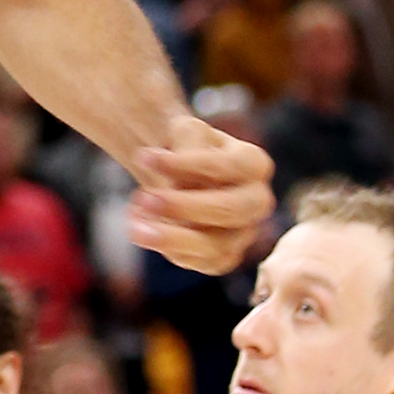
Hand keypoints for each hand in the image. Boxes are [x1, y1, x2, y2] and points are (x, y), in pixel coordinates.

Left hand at [129, 113, 272, 271]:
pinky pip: (202, 263)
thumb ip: (187, 145)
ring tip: (136, 227)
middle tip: (145, 198)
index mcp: (254, 163)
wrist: (174, 168)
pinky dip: (169, 249)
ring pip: (217, 246)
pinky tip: (141, 227)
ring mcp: (244, 232)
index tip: (144, 156)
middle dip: (186, 207)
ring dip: (173, 238)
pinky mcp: (224, 256)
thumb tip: (180, 183)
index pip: (229, 166)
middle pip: (232, 209)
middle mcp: (257, 200)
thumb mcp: (184, 131)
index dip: (187, 164)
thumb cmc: (183, 145)